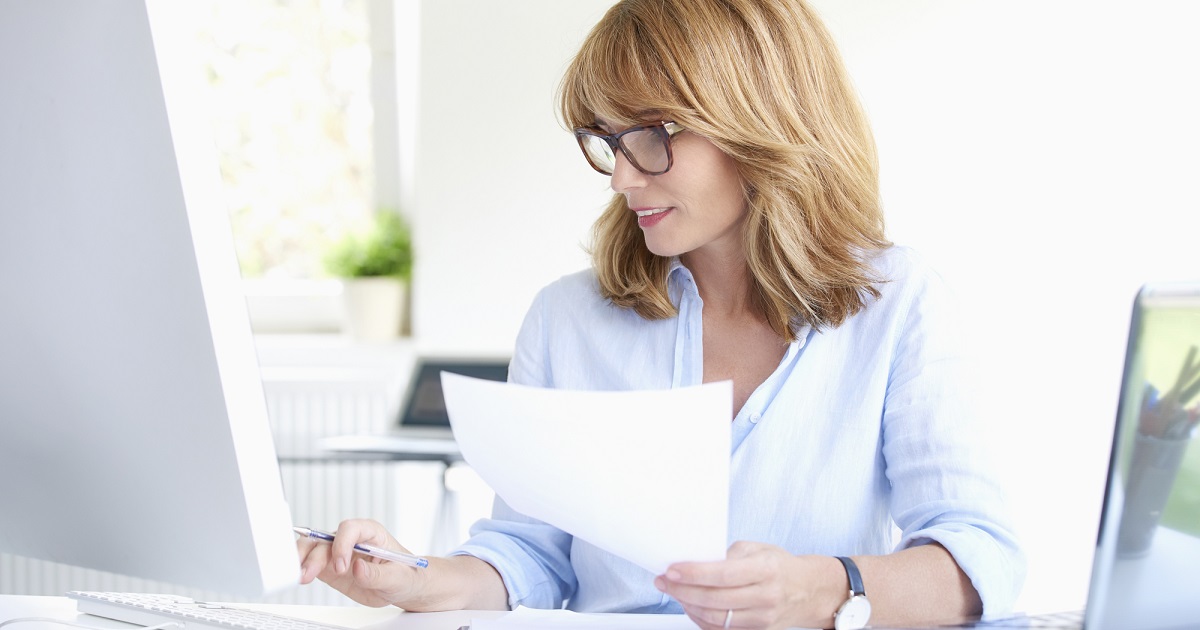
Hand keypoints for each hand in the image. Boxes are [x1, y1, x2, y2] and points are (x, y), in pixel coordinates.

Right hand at [297, 518, 425, 607]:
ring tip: (299, 576)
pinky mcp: (331, 567)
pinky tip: (298, 577)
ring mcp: (339, 552)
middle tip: (309, 573)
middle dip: (314, 554)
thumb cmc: (405, 574)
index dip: (342, 544)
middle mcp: (352, 539)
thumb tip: (357, 567)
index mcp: (371, 532)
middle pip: (326, 538)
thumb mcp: (397, 577)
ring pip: (314, 549)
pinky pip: (312, 563)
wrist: (401, 586)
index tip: (341, 566)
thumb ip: (377, 573)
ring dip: (303, 560)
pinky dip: (302, 568)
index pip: (350, 529)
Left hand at [654, 541, 842, 629]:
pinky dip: (701, 619)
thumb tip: (695, 561)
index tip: (672, 570)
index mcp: (766, 569)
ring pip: (716, 618)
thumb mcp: (758, 549)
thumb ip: (728, 555)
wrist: (809, 591)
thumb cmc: (780, 567)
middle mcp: (766, 596)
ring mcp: (762, 618)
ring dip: (688, 606)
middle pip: (715, 599)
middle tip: (665, 581)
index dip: (694, 573)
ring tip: (674, 593)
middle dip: (682, 591)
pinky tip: (691, 607)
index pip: (723, 574)